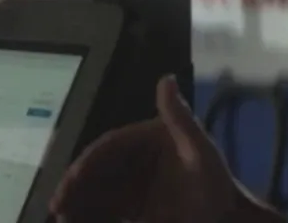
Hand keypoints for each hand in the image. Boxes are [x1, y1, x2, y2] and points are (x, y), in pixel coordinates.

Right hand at [50, 76, 241, 222]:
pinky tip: (75, 221)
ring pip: (92, 191)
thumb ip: (180, 118)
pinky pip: (101, 209)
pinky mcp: (128, 207)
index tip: (73, 178)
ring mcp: (126, 184)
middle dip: (72, 188)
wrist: (229, 217)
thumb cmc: (215, 181)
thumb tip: (166, 79)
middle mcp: (127, 160)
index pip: (106, 148)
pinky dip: (86, 214)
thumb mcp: (201, 149)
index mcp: (138, 140)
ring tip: (61, 217)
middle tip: (57, 206)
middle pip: (92, 172)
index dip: (87, 162)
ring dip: (74, 203)